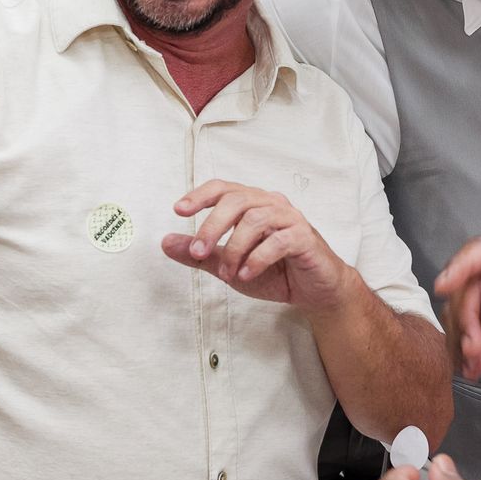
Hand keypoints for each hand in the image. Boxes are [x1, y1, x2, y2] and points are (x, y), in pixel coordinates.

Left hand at [161, 181, 352, 311]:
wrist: (315, 291)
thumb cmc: (274, 272)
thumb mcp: (228, 265)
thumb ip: (200, 254)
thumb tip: (165, 242)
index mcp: (253, 204)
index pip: (224, 188)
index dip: (200, 195)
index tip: (178, 210)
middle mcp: (271, 204)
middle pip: (237, 200)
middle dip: (212, 226)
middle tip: (197, 251)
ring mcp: (290, 218)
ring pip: (256, 219)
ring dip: (235, 248)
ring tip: (226, 273)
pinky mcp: (304, 237)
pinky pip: (277, 241)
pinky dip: (256, 259)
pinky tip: (245, 274)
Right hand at [435, 238, 480, 380]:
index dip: (459, 265)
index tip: (443, 286)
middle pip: (464, 288)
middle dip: (463, 318)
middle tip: (473, 347)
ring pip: (459, 315)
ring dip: (461, 339)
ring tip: (476, 364)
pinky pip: (465, 338)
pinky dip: (464, 355)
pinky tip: (474, 371)